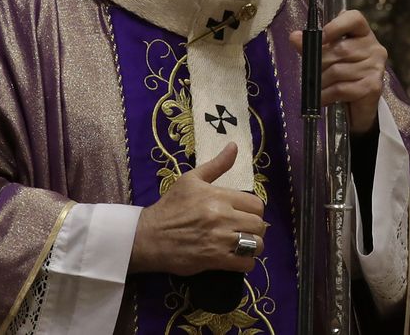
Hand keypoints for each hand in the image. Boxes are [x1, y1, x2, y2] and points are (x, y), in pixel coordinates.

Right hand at [129, 142, 265, 275]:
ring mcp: (220, 240)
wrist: (149, 236)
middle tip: (243, 230)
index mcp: (219, 196)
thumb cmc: (170, 206)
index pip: (256, 204)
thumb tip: (234, 146)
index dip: (253, 210)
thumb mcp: (191, 179)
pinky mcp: (215, 260)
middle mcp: (222, 217)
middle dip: (254, 228)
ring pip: (256, 245)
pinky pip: (245, 263)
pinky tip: (236, 258)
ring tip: (241, 245)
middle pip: (259, 225)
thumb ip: (216, 165)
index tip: (244, 214)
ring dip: (252, 246)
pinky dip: (245, 262)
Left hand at [290, 9, 387, 135]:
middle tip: (310, 73)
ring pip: (338, 71)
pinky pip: (341, 88)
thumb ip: (312, 46)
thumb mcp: (327, 57)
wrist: (359, 108)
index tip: (319, 37)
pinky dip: (326, 95)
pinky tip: (322, 98)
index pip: (354, 18)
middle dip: (319, 63)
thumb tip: (295, 37)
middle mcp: (374, 48)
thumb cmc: (342, 77)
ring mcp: (375, 68)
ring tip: (317, 88)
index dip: (336, 25)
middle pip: (340, 49)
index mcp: (363, 34)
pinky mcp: (373, 87)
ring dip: (321, 82)